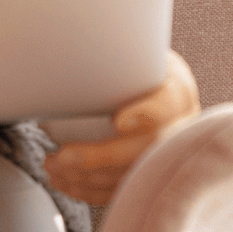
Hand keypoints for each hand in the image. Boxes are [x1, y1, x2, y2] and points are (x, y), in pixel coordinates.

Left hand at [44, 52, 198, 207]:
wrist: (148, 87)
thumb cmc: (131, 68)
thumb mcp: (130, 54)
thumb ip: (115, 57)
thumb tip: (79, 42)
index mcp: (176, 92)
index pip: (168, 103)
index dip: (147, 114)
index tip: (118, 121)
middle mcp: (180, 128)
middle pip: (146, 148)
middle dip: (99, 158)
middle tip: (62, 157)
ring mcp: (168, 156)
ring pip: (131, 175)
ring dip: (86, 177)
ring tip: (52, 166)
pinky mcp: (150, 175)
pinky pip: (121, 190)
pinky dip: (89, 190)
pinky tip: (64, 180)